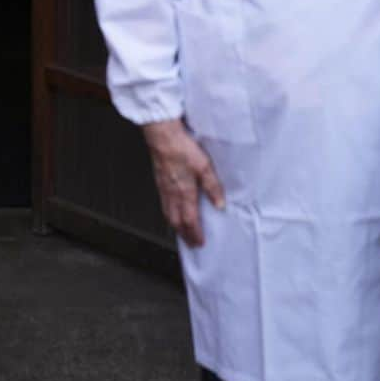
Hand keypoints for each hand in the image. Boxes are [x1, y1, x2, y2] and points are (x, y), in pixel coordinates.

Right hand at [142, 119, 224, 247]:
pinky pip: (164, 205)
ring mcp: (164, 189)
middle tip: (191, 243)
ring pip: (168, 215)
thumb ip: (213, 187)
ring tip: (182, 232)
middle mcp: (172, 195)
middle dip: (184, 235)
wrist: (162, 136)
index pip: (190, 221)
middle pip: (177, 222)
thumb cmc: (181, 148)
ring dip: (176, 227)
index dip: (195, 234)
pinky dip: (169, 214)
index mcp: (184, 193)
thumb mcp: (204, 166)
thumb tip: (220, 204)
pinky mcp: (159, 182)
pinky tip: (172, 210)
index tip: (200, 243)